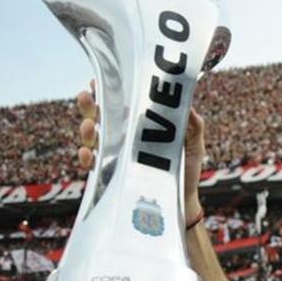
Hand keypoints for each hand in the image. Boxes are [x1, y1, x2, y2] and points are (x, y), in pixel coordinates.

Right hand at [76, 84, 206, 221]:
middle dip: (89, 104)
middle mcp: (123, 136)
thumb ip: (194, 126)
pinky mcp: (111, 175)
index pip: (119, 102)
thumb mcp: (195, 145)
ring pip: (92, 137)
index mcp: (140, 123)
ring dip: (86, 129)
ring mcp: (115, 155)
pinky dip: (86, 158)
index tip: (99, 79)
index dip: (107, 89)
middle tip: (86, 96)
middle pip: (100, 115)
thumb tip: (188, 105)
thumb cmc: (186, 169)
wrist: (182, 201)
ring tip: (90, 126)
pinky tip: (88, 154)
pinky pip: (93, 164)